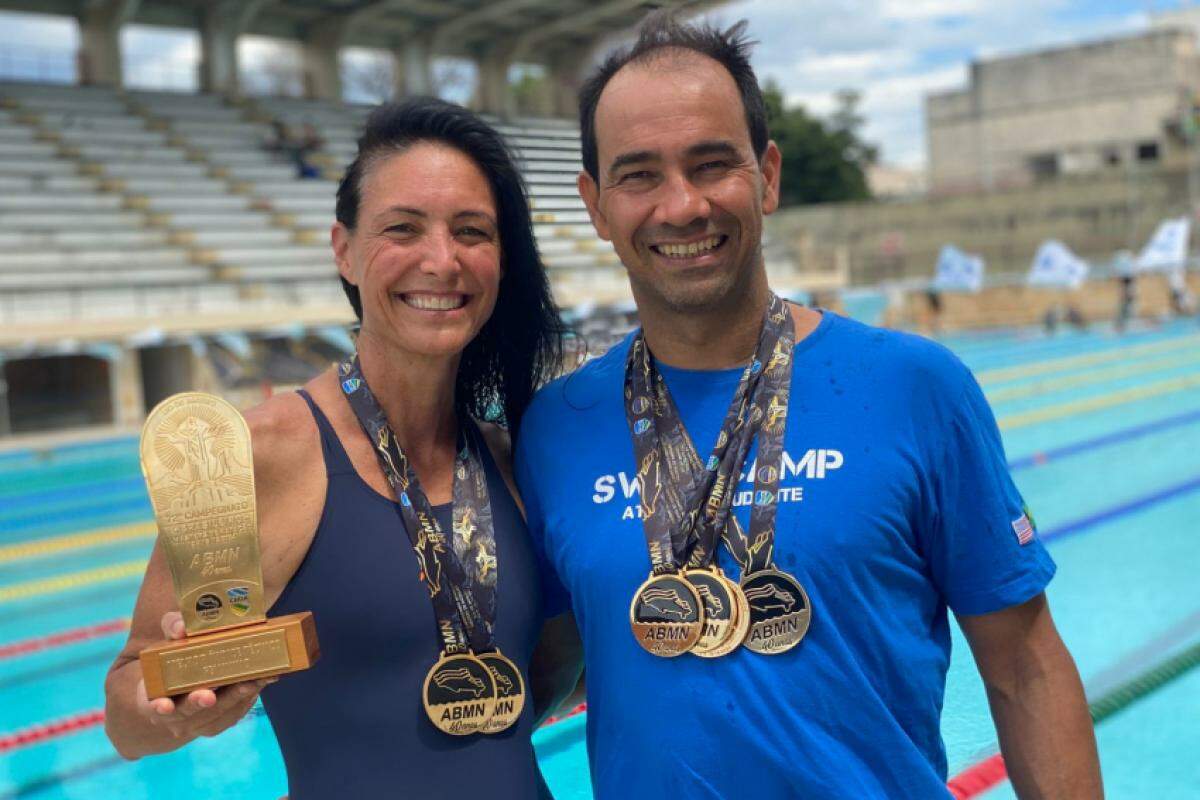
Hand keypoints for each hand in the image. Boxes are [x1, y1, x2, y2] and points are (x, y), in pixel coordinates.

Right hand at [135, 611, 276, 739]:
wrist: (188, 676)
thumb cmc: (177, 654)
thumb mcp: (172, 636)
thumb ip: (173, 627)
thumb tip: (182, 628)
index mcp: (153, 696)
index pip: (152, 705)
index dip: (158, 706)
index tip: (165, 706)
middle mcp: (173, 716)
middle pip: (188, 713)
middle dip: (201, 703)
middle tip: (210, 696)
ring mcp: (196, 724)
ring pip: (216, 717)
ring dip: (234, 700)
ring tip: (252, 681)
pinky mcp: (219, 723)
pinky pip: (233, 715)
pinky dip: (248, 699)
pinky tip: (262, 682)